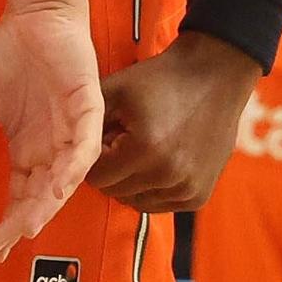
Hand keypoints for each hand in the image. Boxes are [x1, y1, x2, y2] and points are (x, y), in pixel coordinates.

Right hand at [0, 0, 103, 261]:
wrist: (32, 11)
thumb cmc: (8, 52)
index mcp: (28, 149)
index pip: (22, 196)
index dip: (9, 221)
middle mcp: (53, 147)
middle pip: (44, 195)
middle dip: (26, 220)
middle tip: (7, 242)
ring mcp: (73, 129)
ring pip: (67, 176)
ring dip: (50, 200)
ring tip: (31, 223)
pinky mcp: (88, 106)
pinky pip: (87, 143)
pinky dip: (75, 164)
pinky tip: (60, 182)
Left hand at [87, 31, 258, 212]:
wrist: (214, 76)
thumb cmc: (160, 79)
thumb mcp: (116, 89)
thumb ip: (86, 120)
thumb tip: (67, 150)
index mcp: (145, 150)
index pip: (97, 177)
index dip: (93, 158)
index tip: (103, 137)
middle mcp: (168, 177)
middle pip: (115, 192)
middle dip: (110, 169)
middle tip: (120, 141)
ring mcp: (187, 190)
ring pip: (136, 202)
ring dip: (130, 181)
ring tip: (139, 149)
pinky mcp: (199, 197)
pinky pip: (160, 204)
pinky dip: (151, 188)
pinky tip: (156, 160)